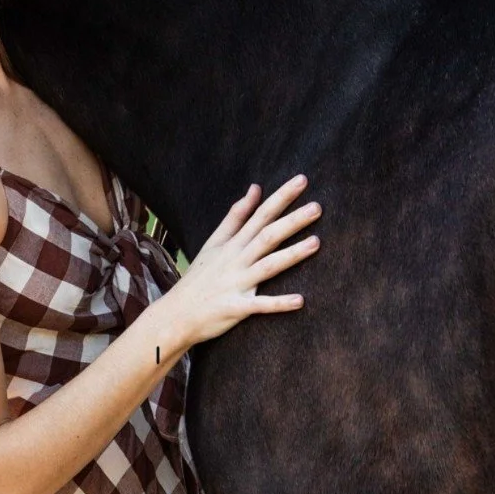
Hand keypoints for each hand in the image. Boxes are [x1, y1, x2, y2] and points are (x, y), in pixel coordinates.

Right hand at [166, 175, 320, 347]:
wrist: (176, 313)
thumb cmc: (200, 277)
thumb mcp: (214, 242)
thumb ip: (236, 216)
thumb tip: (255, 189)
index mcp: (232, 243)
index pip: (259, 214)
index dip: (280, 198)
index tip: (302, 181)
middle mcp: (235, 260)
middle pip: (266, 236)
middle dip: (292, 221)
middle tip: (317, 207)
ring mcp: (236, 283)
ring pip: (267, 266)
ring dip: (292, 255)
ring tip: (316, 243)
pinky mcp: (236, 307)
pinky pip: (259, 305)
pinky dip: (278, 303)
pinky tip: (300, 300)